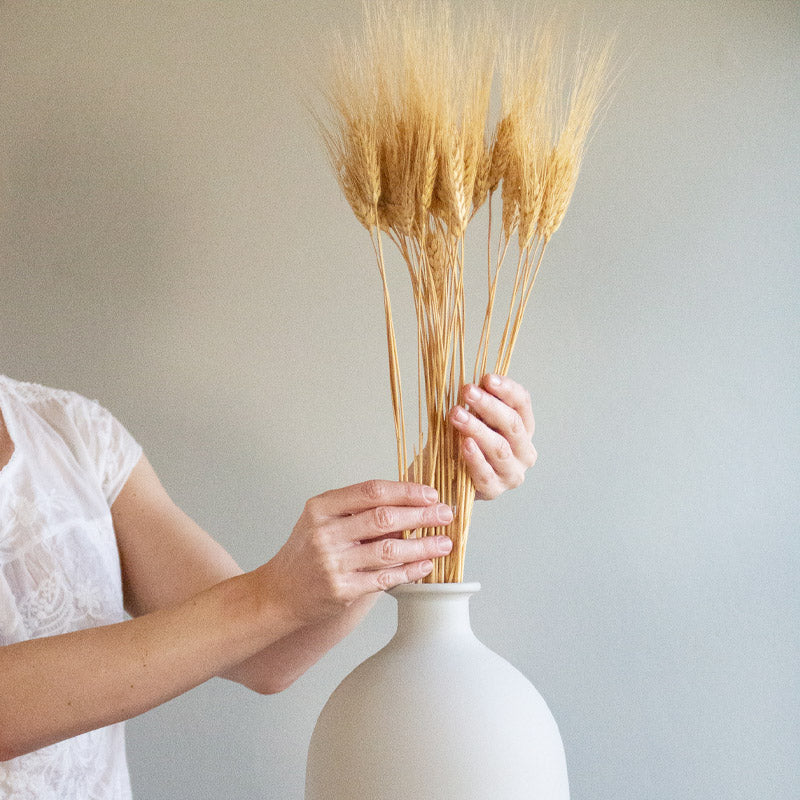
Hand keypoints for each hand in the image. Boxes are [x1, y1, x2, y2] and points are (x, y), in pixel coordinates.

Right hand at [260, 481, 452, 625]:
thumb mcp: (323, 520)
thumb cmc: (307, 551)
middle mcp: (325, 533)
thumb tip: (410, 504)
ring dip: (422, 545)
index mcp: (321, 507)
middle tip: (446, 514)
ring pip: (389, 550)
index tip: (430, 494)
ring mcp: (333, 563)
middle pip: (384, 518)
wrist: (279, 593)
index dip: (406, 491)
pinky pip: (385, 578)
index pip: (371, 491)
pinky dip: (410, 571)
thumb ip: (358, 510)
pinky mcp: (342, 591)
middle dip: (421, 515)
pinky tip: (426, 565)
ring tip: (444, 542)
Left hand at [449, 374, 536, 499]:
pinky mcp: (494, 491)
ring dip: (477, 428)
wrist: (445, 474)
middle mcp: (525, 452)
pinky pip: (485, 474)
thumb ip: (478, 403)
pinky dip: (475, 458)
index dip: (506, 389)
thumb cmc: (462, 440)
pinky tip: (465, 444)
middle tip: (467, 391)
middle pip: (512, 424)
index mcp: (524, 428)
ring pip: (499, 448)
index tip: (486, 377)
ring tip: (457, 414)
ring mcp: (511, 474)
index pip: (522, 403)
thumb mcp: (473, 417)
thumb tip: (477, 382)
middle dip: (488, 405)